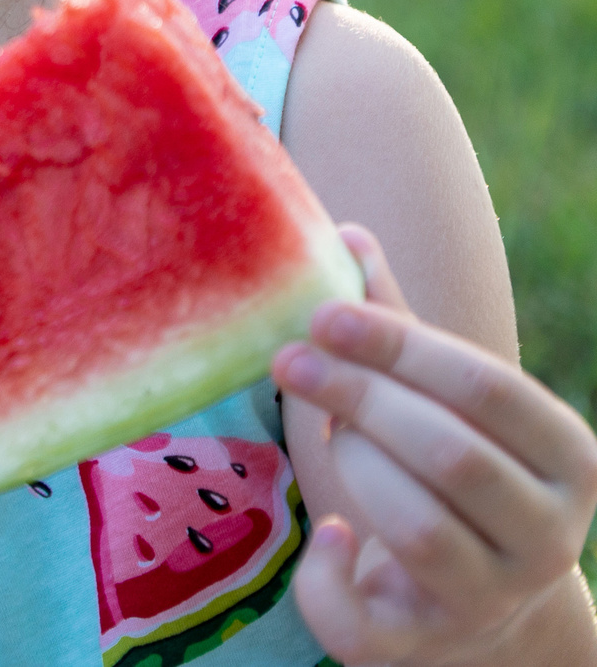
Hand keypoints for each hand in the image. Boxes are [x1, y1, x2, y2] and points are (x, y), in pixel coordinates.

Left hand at [278, 226, 596, 665]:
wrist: (476, 602)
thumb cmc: (449, 471)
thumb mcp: (442, 401)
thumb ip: (399, 326)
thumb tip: (347, 233)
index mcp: (569, 458)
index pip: (487, 389)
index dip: (399, 346)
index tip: (323, 314)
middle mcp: (548, 535)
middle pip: (452, 455)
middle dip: (361, 399)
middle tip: (290, 358)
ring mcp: (493, 597)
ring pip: (417, 528)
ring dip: (352, 467)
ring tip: (320, 432)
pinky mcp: (426, 645)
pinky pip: (367, 622)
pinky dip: (330, 576)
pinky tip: (325, 536)